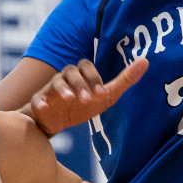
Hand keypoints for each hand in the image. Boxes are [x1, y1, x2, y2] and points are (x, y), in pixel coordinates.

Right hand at [29, 58, 147, 134]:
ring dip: (63, 90)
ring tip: (70, 100)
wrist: (55, 121)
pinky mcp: (39, 102)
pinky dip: (40, 102)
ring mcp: (51, 90)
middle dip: (80, 84)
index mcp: (81, 75)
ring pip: (55, 83)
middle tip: (88, 99)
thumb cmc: (82, 105)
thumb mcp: (106, 95)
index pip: (86, 67)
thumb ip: (125, 79)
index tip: (101, 94)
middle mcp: (65, 78)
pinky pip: (37, 100)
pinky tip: (44, 108)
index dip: (94, 79)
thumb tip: (146, 61)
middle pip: (71, 71)